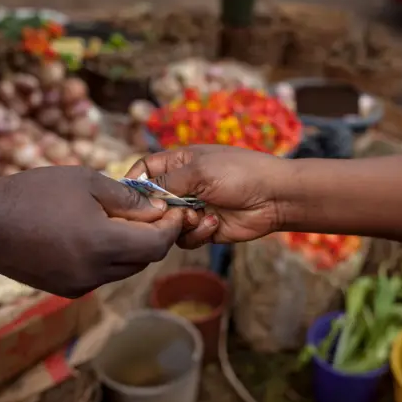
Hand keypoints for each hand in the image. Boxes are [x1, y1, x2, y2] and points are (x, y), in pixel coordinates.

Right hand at [0, 166, 190, 296]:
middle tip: (150, 210)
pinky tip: (94, 234)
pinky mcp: (66, 290)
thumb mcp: (86, 182)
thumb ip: (128, 199)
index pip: (157, 245)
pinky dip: (110, 257)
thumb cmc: (34, 193)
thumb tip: (159, 210)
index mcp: (103, 245)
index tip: (176, 209)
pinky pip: (102, 275)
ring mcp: (79, 285)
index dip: (171, 227)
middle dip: (153, 236)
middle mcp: (95, 273)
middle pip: (144, 260)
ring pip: (124, 269)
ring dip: (131, 247)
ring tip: (119, 219)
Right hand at [126, 145, 285, 247]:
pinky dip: (196, 233)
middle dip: (157, 210)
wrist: (275, 197)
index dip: (134, 182)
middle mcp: (183, 185)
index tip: (126, 197)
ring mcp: (193, 208)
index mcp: (180, 163)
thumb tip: (142, 194)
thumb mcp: (199, 170)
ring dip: (180, 223)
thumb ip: (166, 182)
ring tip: (198, 216)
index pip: (146, 169)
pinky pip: (185, 238)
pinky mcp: (204, 228)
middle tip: (167, 213)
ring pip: (166, 224)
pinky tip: (213, 224)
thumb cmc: (239, 173)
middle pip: (152, 202)